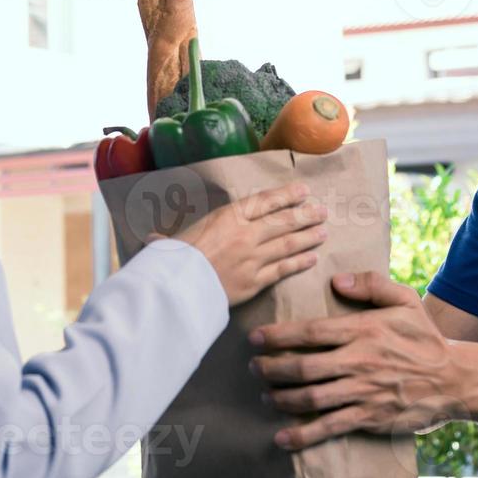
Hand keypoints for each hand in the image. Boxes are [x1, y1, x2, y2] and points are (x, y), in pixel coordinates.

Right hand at [166, 182, 327, 305]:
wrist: (176, 287)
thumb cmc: (172, 258)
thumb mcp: (177, 237)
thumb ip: (182, 234)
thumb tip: (154, 239)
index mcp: (229, 216)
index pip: (266, 201)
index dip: (287, 195)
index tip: (304, 190)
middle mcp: (246, 233)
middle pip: (283, 221)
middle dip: (305, 215)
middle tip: (322, 211)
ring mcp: (253, 258)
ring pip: (288, 244)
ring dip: (307, 237)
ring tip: (323, 231)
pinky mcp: (255, 282)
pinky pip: (283, 270)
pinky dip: (299, 263)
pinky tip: (311, 258)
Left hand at [249, 271, 460, 448]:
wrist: (455, 379)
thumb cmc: (425, 337)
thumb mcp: (405, 300)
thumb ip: (371, 284)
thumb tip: (337, 280)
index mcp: (363, 331)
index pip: (311, 332)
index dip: (278, 336)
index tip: (255, 337)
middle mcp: (359, 362)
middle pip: (303, 367)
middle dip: (271, 368)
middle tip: (253, 367)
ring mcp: (363, 392)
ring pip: (311, 398)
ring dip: (281, 398)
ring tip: (265, 395)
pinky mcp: (369, 416)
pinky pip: (329, 427)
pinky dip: (302, 435)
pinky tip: (282, 438)